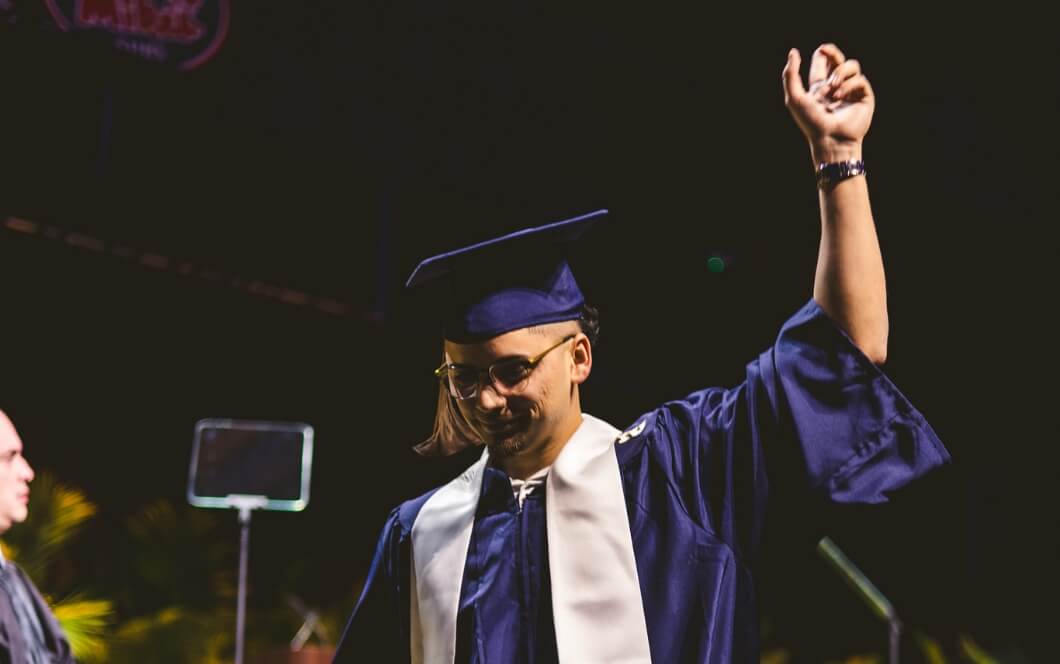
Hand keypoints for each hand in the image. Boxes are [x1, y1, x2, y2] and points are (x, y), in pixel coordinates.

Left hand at [782, 44, 874, 163]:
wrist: (830, 139)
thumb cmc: (811, 122)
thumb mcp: (795, 98)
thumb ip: (791, 75)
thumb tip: (793, 51)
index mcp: (819, 87)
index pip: (822, 63)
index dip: (822, 54)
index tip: (820, 50)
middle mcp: (836, 87)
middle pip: (839, 59)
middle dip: (833, 52)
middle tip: (826, 49)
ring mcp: (851, 91)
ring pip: (852, 65)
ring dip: (840, 72)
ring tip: (832, 87)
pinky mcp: (864, 96)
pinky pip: (860, 79)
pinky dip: (849, 85)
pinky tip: (840, 97)